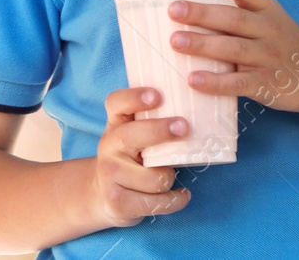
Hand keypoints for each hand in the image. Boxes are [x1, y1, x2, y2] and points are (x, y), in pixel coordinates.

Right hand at [91, 86, 191, 227]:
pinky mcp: (118, 202)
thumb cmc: (131, 159)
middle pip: (130, 136)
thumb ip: (152, 124)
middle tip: (184, 127)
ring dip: (170, 177)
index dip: (134, 97)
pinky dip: (176, 200)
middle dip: (159, 131)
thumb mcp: (133, 136)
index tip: (157, 95)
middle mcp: (108, 147)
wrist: (103, 195)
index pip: (116, 103)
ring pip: (153, 177)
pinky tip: (182, 195)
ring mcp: (110, 175)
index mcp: (115, 125)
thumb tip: (195, 114)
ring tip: (171, 175)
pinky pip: (157, 203)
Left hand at [169, 0, 298, 113]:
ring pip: (234, 49)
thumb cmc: (282, 37)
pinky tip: (194, 79)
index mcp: (266, 8)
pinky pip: (240, 83)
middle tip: (174, 10)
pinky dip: (217, 82)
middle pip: (234, 19)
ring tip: (175, 42)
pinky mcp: (266, 84)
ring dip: (204, 45)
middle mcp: (268, 29)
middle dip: (202, 14)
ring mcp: (268, 57)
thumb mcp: (266, 9)